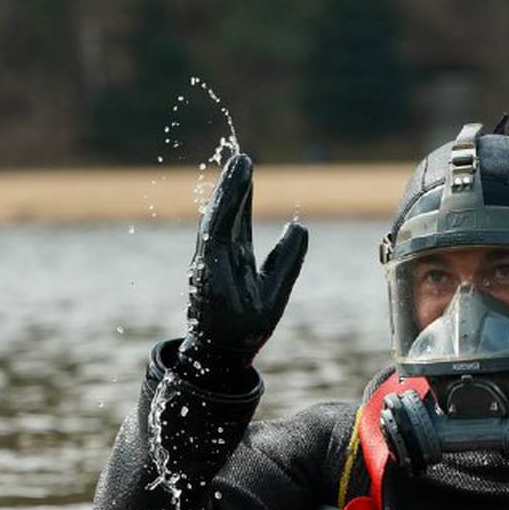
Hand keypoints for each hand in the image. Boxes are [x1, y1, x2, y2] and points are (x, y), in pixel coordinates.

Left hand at [180, 153, 307, 373]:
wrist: (215, 352)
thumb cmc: (243, 330)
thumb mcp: (271, 301)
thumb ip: (286, 264)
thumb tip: (299, 227)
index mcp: (217, 265)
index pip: (223, 219)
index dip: (234, 190)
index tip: (244, 164)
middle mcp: (209, 255)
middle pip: (219, 211)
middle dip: (232, 184)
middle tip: (243, 157)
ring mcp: (211, 256)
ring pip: (220, 217)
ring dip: (232, 192)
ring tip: (244, 166)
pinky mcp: (216, 260)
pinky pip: (224, 227)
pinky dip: (233, 207)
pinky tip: (243, 193)